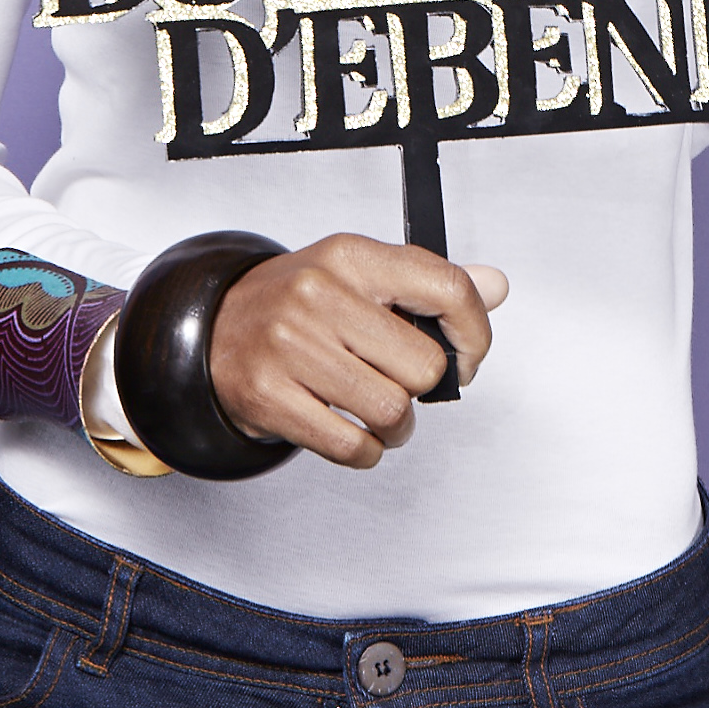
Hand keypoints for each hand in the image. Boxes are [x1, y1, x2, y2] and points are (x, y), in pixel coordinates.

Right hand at [209, 234, 508, 468]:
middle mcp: (319, 293)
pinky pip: (353, 447)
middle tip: (396, 381)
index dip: (473, 333)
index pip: (446, 288)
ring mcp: (290, 345)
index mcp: (350, 256)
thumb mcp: (360, 275)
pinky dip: (365, 451)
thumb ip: (430, 284)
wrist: (213, 330)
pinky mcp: (270, 396)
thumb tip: (496, 285)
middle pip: (423, 366)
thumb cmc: (298, 304)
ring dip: (394, 426)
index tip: (466, 358)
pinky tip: (350, 429)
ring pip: (392, 411)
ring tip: (374, 409)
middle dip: (420, 388)